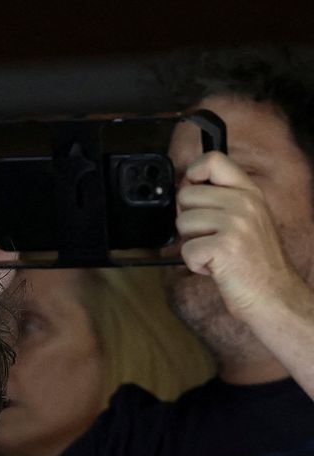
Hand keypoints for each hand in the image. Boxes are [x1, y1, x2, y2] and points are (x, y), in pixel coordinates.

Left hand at [176, 151, 310, 323]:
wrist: (274, 295)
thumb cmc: (254, 262)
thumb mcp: (247, 220)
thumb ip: (223, 200)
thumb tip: (186, 187)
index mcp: (250, 193)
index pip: (213, 160)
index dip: (193, 172)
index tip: (193, 188)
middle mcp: (245, 203)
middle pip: (186, 195)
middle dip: (190, 220)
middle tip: (212, 237)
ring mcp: (236, 224)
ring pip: (182, 223)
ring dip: (193, 244)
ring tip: (217, 253)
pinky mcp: (224, 247)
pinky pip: (185, 250)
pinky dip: (195, 264)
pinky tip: (217, 267)